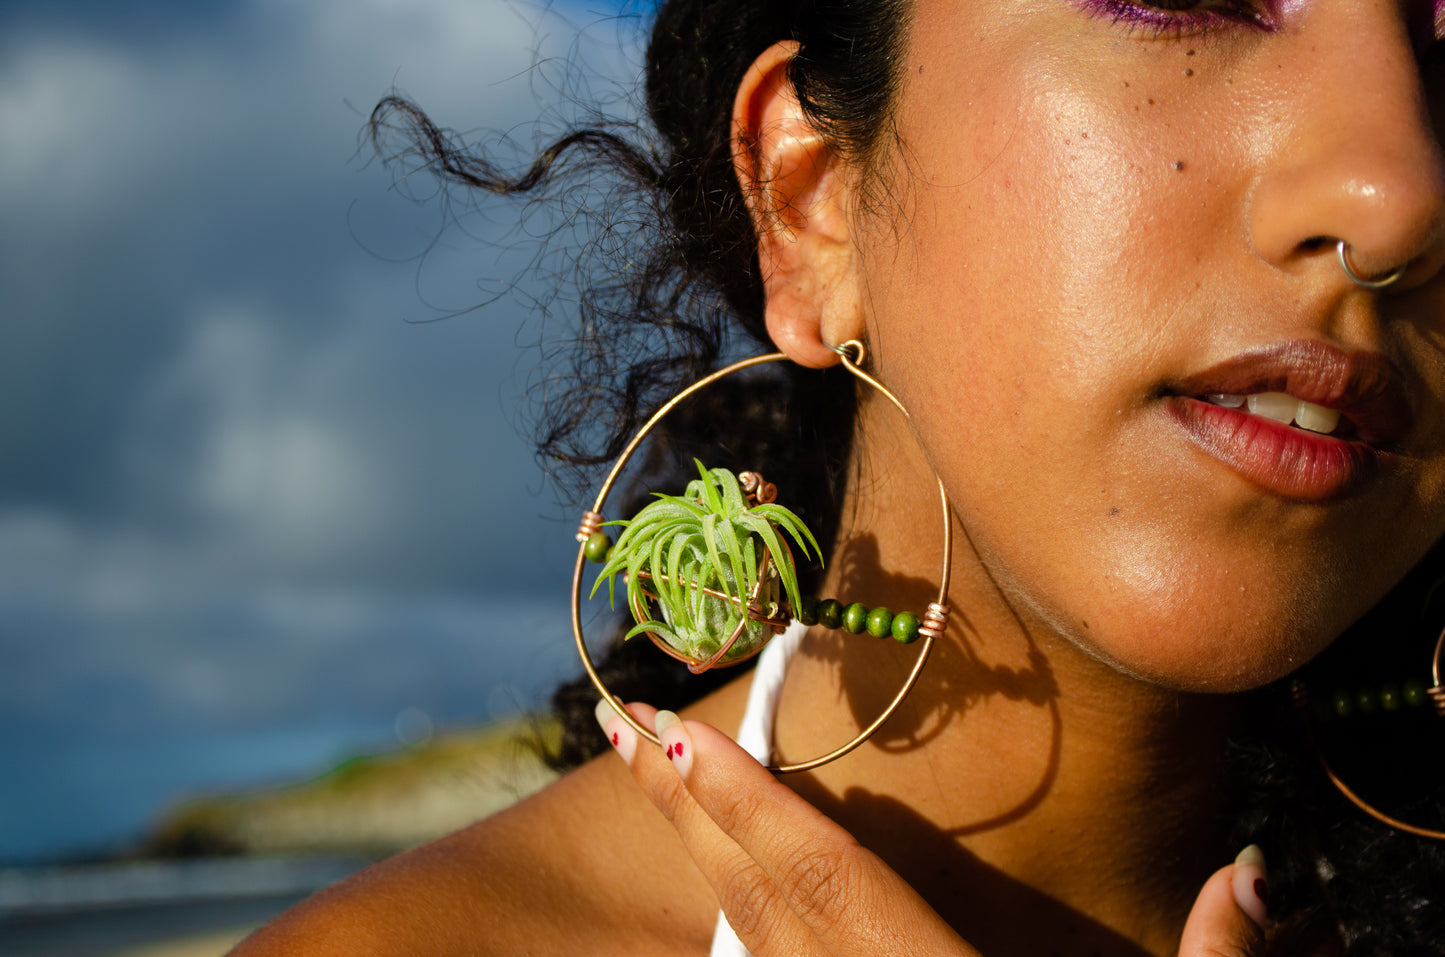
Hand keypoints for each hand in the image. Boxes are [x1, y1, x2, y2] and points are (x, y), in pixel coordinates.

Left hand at [596, 701, 1270, 956]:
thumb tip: (1256, 874)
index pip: (831, 884)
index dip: (751, 805)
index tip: (676, 734)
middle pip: (761, 906)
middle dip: (690, 811)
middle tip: (624, 724)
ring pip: (747, 954)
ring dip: (698, 864)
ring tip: (652, 781)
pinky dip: (736, 937)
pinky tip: (723, 895)